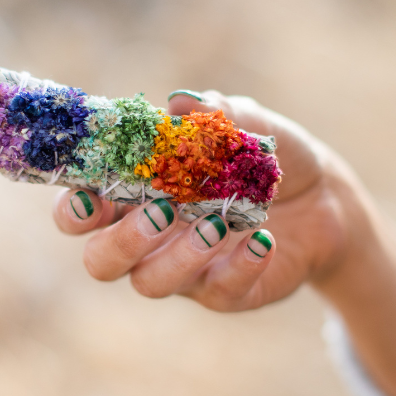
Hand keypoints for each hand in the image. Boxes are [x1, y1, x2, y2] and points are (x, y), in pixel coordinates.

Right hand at [51, 90, 354, 311]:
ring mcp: (185, 270)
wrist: (321, 197)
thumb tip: (180, 102)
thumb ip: (214, 115)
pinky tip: (262, 240)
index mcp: (136, 193)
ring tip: (218, 224)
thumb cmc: (262, 156)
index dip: (74, 208)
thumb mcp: (247, 126)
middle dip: (121, 240)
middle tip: (161, 210)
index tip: (90, 195)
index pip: (82, 210)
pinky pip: (219, 292)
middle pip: (101, 261)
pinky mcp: (226, 292)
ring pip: (151, 282)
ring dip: (178, 256)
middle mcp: (149, 238)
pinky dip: (239, 265)